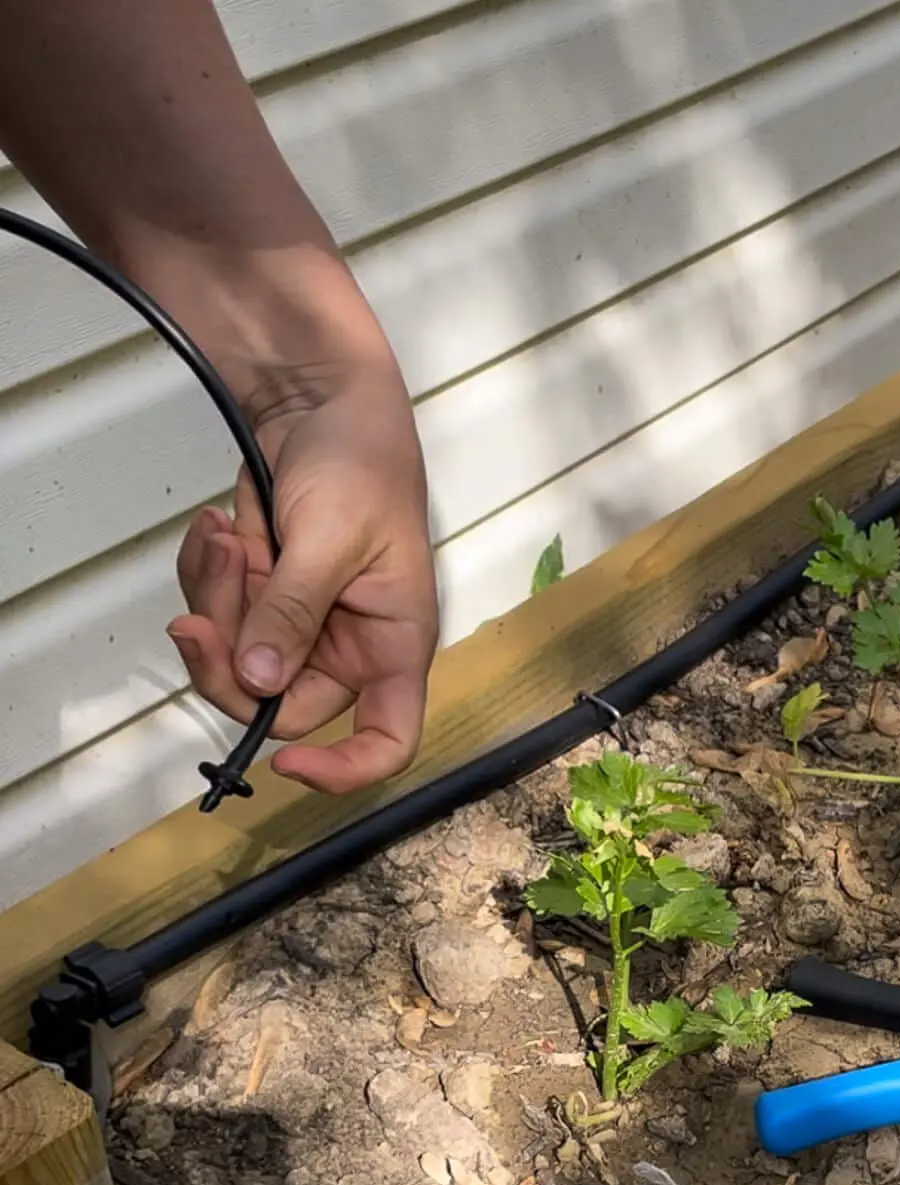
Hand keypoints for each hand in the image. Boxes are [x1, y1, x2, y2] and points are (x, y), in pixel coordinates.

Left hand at [169, 362, 438, 794]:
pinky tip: (219, 527)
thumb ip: (293, 614)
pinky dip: (208, 573)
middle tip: (194, 622)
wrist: (320, 389)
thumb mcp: (330, 538)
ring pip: (236, 657)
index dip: (344, 769)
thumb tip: (260, 684)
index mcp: (392, 645)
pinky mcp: (262, 589)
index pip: (387, 740)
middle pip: (279, 702)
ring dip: (215, 602)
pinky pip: (218, 611)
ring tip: (224, 537)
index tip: (287, 764)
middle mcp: (348, 646)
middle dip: (230, 660)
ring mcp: (299, 619)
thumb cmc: (358, 459)